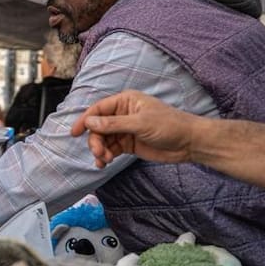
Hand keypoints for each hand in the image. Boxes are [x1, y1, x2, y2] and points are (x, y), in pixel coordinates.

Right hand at [69, 90, 195, 167]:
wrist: (190, 143)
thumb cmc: (169, 126)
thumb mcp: (140, 124)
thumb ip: (113, 124)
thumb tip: (90, 122)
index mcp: (125, 102)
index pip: (99, 110)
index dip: (85, 120)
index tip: (74, 133)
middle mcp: (122, 114)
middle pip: (98, 127)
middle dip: (96, 141)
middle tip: (99, 153)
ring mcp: (125, 130)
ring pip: (103, 139)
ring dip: (100, 150)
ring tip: (104, 160)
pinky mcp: (129, 144)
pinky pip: (111, 149)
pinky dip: (105, 156)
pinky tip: (104, 163)